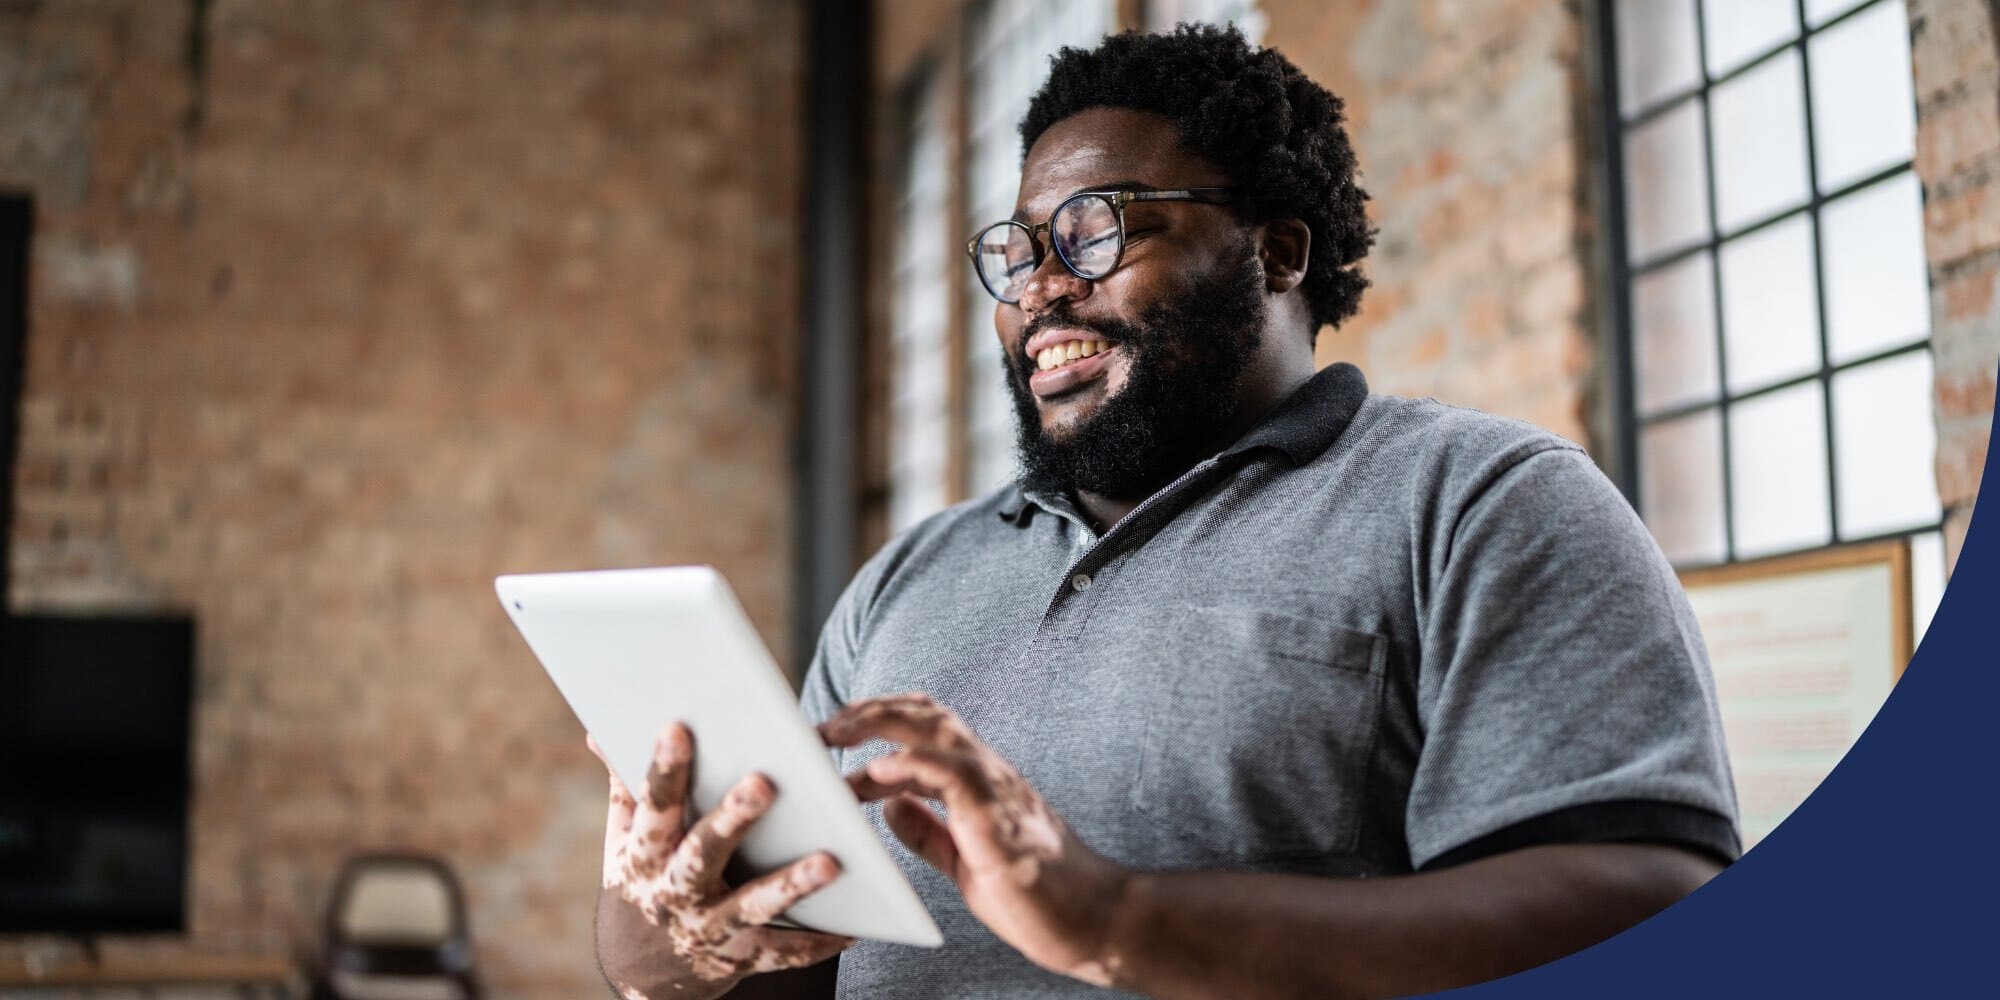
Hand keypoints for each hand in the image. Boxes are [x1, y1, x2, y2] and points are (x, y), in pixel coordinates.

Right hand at [593, 725, 853, 999]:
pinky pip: (782, 953)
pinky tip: (854, 927)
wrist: (640, 978)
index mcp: (645, 856)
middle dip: (732, 819)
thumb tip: (600, 729)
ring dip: (791, 885)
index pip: (652, 806)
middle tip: (764, 783)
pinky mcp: (738, 959)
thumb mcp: (621, 843)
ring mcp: (708, 928)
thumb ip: (625, 789)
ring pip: (752, 905)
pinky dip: (817, 943)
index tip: (678, 728)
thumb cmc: (640, 887)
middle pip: (703, 853)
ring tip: (831, 862)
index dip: (664, 770)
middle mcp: (673, 892)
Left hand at [819, 694, 1133, 988]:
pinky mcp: (998, 816)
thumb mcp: (964, 861)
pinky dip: (909, 766)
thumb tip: (887, 803)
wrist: (1095, 922)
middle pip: (925, 713)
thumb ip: (928, 831)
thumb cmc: (1037, 896)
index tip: (835, 732)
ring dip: (878, 724)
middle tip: (821, 726)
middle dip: (869, 709)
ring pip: (934, 729)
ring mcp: (996, 788)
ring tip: (833, 734)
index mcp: (979, 781)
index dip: (879, 719)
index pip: (927, 727)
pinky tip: (874, 773)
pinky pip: (950, 775)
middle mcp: (987, 772)